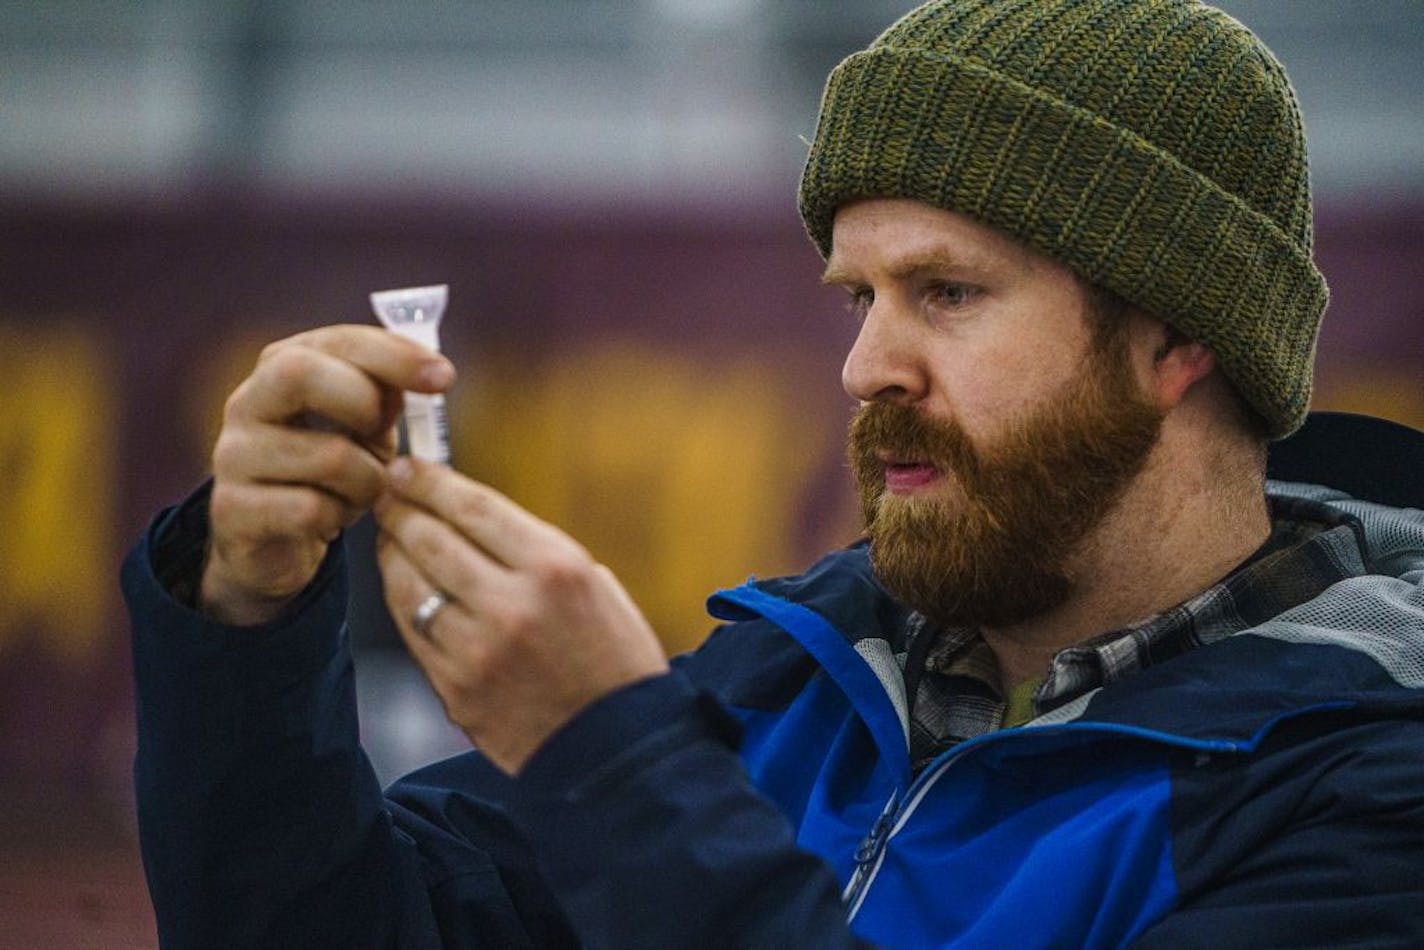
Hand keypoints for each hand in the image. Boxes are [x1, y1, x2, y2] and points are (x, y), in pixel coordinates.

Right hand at [201, 325, 454, 624]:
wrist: (278, 542)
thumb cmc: (331, 473)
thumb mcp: (365, 427)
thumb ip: (388, 395)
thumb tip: (429, 374)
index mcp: (281, 367)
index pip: (334, 341)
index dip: (393, 354)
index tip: (443, 376)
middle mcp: (246, 402)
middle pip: (299, 373)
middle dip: (364, 402)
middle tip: (384, 435)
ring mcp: (232, 456)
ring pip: (327, 456)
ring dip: (368, 479)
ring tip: (362, 490)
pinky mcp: (232, 509)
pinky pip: (311, 509)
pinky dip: (339, 517)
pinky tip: (331, 520)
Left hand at [374, 458, 669, 774]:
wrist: (617, 749)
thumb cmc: (614, 660)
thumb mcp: (595, 585)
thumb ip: (532, 550)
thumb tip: (471, 517)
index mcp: (555, 568)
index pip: (473, 507)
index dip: (431, 481)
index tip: (408, 466)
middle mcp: (511, 604)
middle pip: (431, 538)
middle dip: (401, 508)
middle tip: (386, 493)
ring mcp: (477, 650)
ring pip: (409, 584)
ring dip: (393, 552)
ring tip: (390, 536)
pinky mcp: (455, 688)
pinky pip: (413, 630)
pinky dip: (402, 601)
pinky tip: (404, 586)